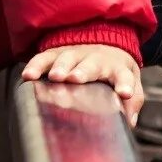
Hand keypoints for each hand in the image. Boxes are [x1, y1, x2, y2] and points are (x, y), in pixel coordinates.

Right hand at [20, 41, 145, 125]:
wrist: (103, 40)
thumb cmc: (115, 69)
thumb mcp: (131, 80)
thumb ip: (133, 100)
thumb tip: (130, 122)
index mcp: (117, 68)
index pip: (124, 76)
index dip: (125, 84)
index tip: (124, 93)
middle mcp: (97, 59)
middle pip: (92, 64)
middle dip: (83, 71)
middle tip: (75, 79)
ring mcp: (76, 54)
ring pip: (68, 58)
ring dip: (61, 67)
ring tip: (55, 77)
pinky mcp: (57, 53)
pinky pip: (45, 57)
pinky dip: (36, 65)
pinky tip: (28, 75)